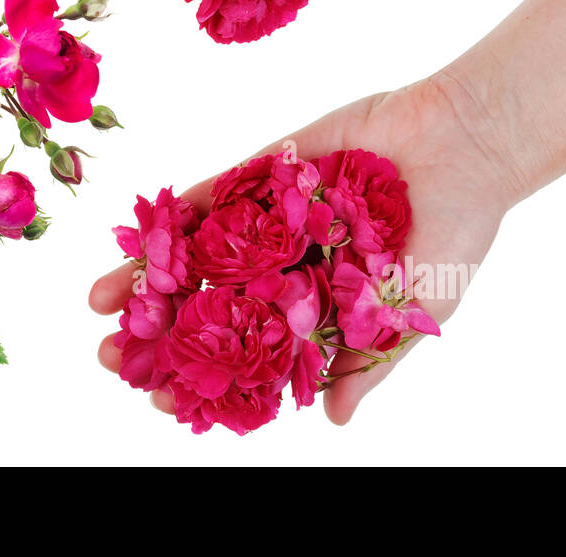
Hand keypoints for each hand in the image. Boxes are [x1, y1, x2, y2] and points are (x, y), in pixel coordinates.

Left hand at [89, 73, 524, 424]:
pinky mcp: (272, 168)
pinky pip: (217, 192)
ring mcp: (274, 215)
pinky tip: (140, 238)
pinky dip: (180, 214)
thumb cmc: (454, 234)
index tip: (164, 402)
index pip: (249, 354)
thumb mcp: (413, 312)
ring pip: (199, 253)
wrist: (467, 143)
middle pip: (209, 305)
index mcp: (317, 307)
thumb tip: (332, 422)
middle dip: (161, 332)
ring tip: (98, 301)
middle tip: (110, 355)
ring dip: (150, 276)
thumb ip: (370, 362)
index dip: (207, 379)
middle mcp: (286, 264)